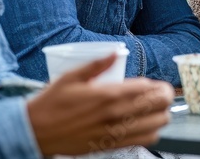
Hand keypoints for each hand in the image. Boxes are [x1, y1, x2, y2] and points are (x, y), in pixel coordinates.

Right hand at [27, 54, 175, 155]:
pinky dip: (151, 132)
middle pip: (157, 107)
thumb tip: (115, 53)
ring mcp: (113, 133)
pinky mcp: (109, 146)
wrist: (35, 132)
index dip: (157, 86)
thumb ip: (97, 64)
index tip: (156, 84)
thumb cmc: (51, 103)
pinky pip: (142, 141)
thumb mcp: (71, 76)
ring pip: (155, 126)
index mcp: (107, 95)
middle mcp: (114, 115)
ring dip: (160, 115)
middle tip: (161, 94)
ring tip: (155, 109)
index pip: (147, 89)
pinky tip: (145, 125)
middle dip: (164, 98)